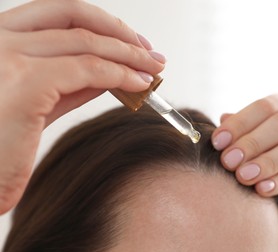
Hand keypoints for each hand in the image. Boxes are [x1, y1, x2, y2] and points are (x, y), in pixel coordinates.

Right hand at [0, 0, 164, 213]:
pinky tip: (138, 83)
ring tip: (153, 68)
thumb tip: (108, 71)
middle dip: (122, 36)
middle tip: (151, 55)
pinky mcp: (24, 85)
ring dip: (128, 53)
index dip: (102, 24)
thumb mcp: (36, 102)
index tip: (132, 42)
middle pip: (75, 19)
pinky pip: (87, 70)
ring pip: (85, 41)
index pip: (58, 14)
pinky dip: (119, 74)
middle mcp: (0, 39)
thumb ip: (68, 82)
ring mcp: (8, 57)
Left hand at [212, 94, 277, 215]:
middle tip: (228, 161)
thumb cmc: (275, 155)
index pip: (266, 106)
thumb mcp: (257, 141)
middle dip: (253, 142)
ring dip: (268, 162)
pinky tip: (262, 189)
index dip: (240, 123)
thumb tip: (223, 119)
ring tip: (243, 176)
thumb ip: (243, 130)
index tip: (217, 142)